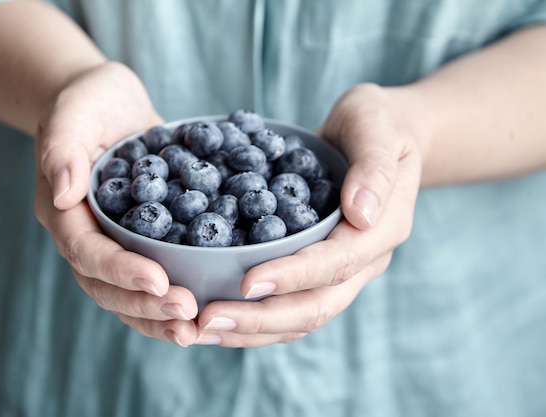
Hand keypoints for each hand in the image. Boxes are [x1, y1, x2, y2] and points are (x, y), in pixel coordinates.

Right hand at [33, 62, 198, 345]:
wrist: (110, 105)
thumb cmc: (89, 102)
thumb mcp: (73, 112)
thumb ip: (62, 147)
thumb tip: (63, 193)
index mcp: (64, 212)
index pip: (87, 252)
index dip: (121, 271)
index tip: (159, 282)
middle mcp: (86, 237)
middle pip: (107, 287)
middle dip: (146, 305)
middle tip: (189, 315)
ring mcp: (113, 244)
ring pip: (128, 295)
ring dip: (160, 317)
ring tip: (196, 331)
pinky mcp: (140, 242)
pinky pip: (152, 279)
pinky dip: (172, 300)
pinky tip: (204, 312)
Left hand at [195, 83, 426, 346]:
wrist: (379, 135)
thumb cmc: (377, 124)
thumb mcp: (377, 127)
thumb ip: (374, 166)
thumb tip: (361, 212)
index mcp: (382, 230)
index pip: (336, 264)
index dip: (292, 277)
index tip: (246, 282)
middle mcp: (363, 262)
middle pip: (314, 307)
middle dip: (261, 318)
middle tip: (208, 320)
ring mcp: (341, 271)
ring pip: (299, 318)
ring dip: (250, 330)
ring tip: (200, 330)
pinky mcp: (317, 270)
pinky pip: (287, 304)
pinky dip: (252, 316)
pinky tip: (214, 316)